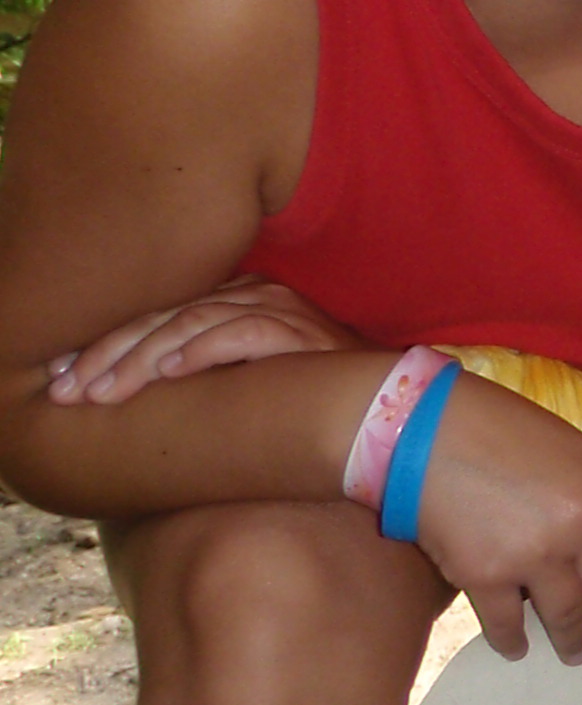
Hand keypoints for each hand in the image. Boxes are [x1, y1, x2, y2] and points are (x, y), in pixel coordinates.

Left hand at [47, 279, 357, 406]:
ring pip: (193, 321)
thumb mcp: (248, 385)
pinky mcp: (304, 333)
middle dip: (109, 354)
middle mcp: (258, 296)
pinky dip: (203, 349)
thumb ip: (204, 378)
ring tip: (105, 391)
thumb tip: (136, 401)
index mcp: (240, 302)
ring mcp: (282, 310)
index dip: (107, 345)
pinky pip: (243, 332)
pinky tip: (170, 372)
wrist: (394, 408)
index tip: (64, 380)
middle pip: (165, 314)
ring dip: (142, 358)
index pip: (159, 314)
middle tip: (69, 391)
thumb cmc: (315, 406)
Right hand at [412, 379, 581, 663]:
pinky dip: (513, 641)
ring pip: (566, 618)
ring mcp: (536, 554)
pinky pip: (508, 625)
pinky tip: (515, 646)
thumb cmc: (501, 428)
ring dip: (570, 642)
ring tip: (572, 654)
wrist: (426, 427)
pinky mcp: (485, 575)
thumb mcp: (574, 451)